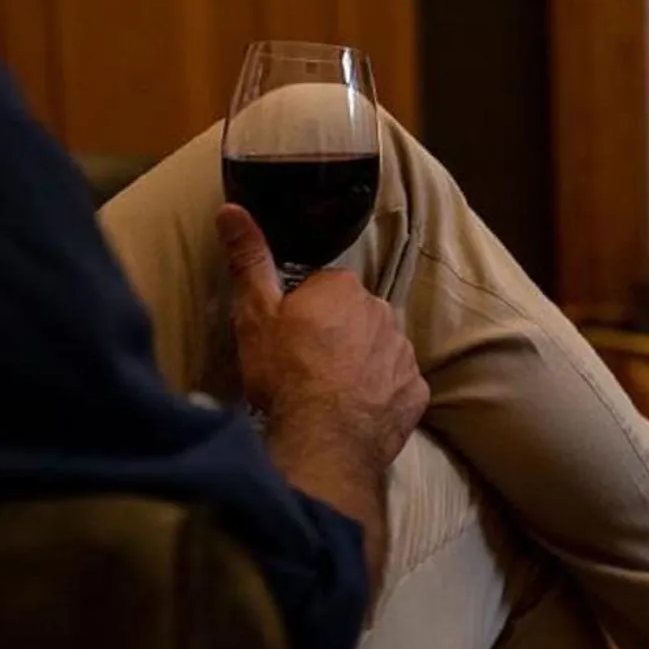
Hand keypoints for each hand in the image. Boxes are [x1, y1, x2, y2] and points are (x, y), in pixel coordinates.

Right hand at [218, 204, 426, 469]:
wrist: (323, 438)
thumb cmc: (285, 373)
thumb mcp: (254, 314)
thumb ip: (248, 259)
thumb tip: (232, 209)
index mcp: (344, 288)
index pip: (324, 287)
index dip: (304, 311)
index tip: (289, 336)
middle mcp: (383, 312)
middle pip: (356, 317)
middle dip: (337, 334)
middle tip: (308, 366)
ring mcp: (404, 353)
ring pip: (380, 349)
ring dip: (362, 363)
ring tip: (332, 392)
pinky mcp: (417, 392)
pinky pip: (399, 385)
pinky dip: (382, 395)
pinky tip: (358, 411)